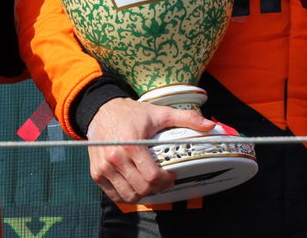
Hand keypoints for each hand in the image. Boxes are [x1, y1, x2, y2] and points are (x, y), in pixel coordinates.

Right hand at [86, 97, 217, 203]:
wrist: (102, 110)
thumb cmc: (133, 113)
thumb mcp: (161, 113)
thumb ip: (187, 119)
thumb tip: (209, 126)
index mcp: (132, 144)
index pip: (152, 177)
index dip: (166, 181)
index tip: (172, 176)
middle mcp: (115, 158)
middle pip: (141, 189)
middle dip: (157, 189)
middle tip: (164, 181)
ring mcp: (104, 168)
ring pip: (128, 195)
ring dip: (143, 194)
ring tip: (151, 184)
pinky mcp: (97, 174)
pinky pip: (114, 195)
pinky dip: (127, 195)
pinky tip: (136, 186)